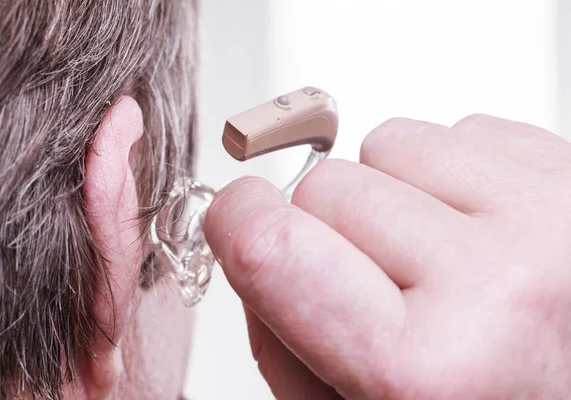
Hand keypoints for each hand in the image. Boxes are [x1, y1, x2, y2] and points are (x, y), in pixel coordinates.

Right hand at [204, 115, 570, 399]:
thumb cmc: (474, 399)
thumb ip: (279, 336)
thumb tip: (249, 240)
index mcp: (425, 368)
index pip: (272, 247)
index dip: (236, 221)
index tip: (241, 223)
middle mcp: (499, 283)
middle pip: (326, 185)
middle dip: (328, 227)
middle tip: (375, 283)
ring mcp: (546, 216)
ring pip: (390, 142)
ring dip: (392, 194)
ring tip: (436, 259)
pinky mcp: (568, 170)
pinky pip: (456, 132)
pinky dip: (446, 176)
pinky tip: (475, 232)